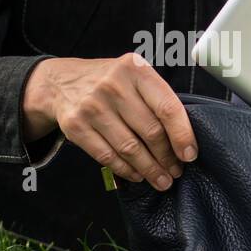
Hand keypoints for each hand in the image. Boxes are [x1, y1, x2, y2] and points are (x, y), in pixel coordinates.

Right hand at [21, 53, 196, 190]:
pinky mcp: (75, 126)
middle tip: (176, 171)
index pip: (167, 108)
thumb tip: (185, 141)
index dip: (182, 136)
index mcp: (135, 70)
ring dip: (150, 169)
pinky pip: (106, 156)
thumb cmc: (111, 82)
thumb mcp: (136, 76)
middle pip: (150, 132)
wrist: (61, 82)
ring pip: (129, 148)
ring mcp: (91, 106)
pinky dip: (126, 170)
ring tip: (161, 180)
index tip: (190, 155)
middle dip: (168, 158)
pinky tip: (137, 175)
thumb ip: (158, 99)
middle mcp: (113, 86)